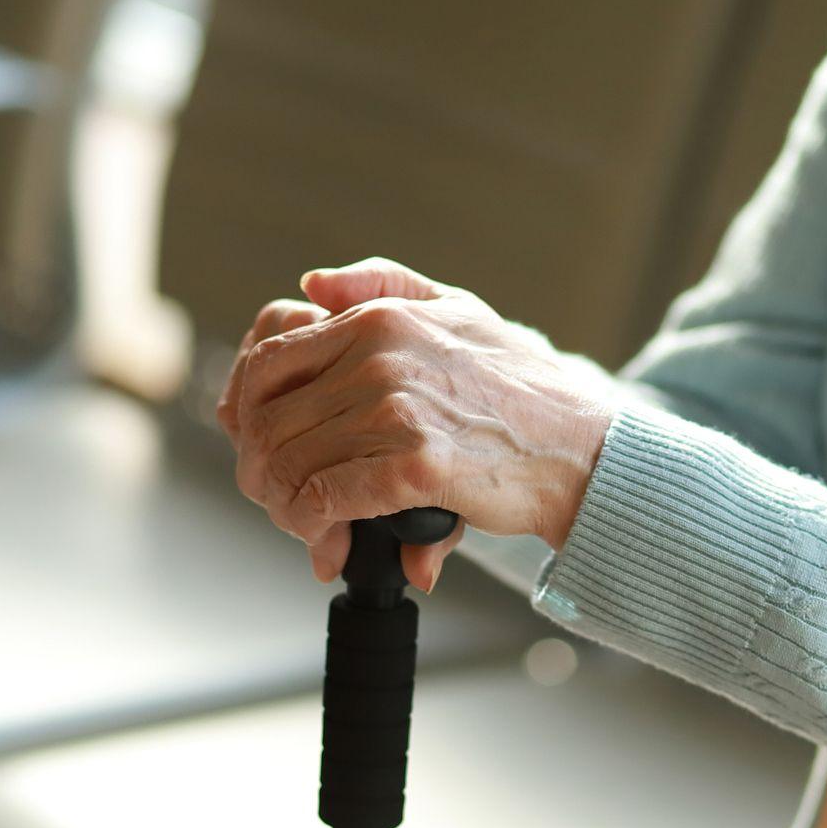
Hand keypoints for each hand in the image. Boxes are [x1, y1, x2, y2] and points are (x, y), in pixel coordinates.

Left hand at [218, 257, 614, 590]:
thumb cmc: (522, 389)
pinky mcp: (414, 466)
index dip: (245, 412)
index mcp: (379, 318)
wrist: (581, 448)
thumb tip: (311, 283)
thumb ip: (382, 285)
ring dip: (286, 508)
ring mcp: (396, 410)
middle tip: (277, 502)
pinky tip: (330, 543)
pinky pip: (327, 499)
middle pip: (269, 420)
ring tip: (307, 529)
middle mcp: (379, 357)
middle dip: (262, 471)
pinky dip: (316, 527)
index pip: (268, 359)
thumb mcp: (457, 308)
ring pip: (291, 465)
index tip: (255, 446)